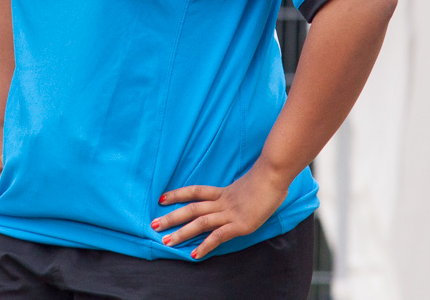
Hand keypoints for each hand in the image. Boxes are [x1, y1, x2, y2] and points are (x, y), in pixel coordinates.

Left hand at [152, 161, 291, 258]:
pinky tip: (195, 254)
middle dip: (172, 217)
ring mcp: (230, 213)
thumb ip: (244, 191)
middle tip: (154, 225)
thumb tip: (246, 194)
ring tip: (167, 242)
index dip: (178, 194)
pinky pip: (218, 236)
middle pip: (191, 208)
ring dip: (181, 233)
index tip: (162, 198)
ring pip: (200, 222)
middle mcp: (223, 202)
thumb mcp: (252, 183)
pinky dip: (205, 245)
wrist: (276, 174)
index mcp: (224, 191)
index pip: (195, 191)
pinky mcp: (240, 224)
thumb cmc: (269, 177)